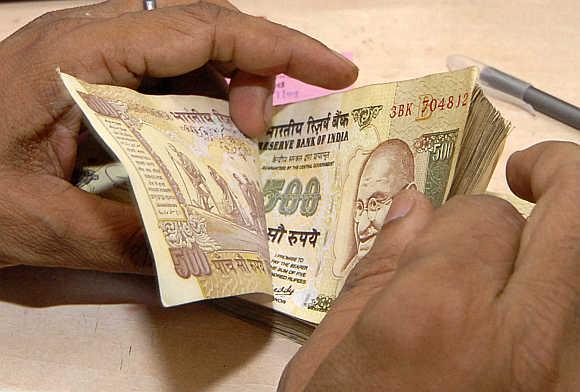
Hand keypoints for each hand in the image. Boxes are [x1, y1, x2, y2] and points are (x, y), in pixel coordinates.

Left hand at [0, 0, 356, 271]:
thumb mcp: (35, 222)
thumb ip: (121, 237)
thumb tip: (201, 257)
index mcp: (81, 52)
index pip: (204, 30)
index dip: (278, 48)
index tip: (335, 70)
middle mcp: (92, 37)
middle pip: (205, 29)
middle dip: (261, 70)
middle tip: (271, 133)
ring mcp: (91, 54)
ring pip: (189, 52)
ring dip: (229, 91)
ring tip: (244, 143)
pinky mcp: (91, 76)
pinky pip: (165, 77)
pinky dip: (201, 106)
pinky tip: (205, 144)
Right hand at [280, 141, 579, 390]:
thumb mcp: (328, 364)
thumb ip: (376, 275)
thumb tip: (411, 205)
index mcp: (432, 321)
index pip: (483, 217)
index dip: (464, 214)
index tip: (446, 230)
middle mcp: (521, 342)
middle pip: (579, 213)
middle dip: (560, 174)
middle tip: (532, 176)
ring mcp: (568, 379)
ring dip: (572, 236)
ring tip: (546, 233)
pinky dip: (571, 296)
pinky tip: (544, 299)